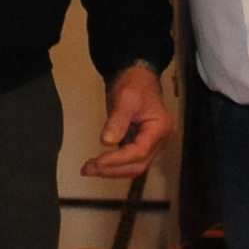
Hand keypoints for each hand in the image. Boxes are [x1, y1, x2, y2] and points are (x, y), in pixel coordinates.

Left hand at [79, 62, 172, 178]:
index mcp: (160, 128)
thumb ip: (117, 120)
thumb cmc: (134, 84)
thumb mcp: (125, 98)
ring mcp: (151, 143)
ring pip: (134, 165)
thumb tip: (108, 142)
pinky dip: (114, 164)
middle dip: (113, 170)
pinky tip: (97, 164)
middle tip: (88, 169)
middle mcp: (159, 140)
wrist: (137, 77)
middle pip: (138, 164)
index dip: (118, 159)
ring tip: (88, 169)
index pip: (139, 152)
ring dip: (112, 170)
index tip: (98, 162)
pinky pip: (129, 159)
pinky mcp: (140, 143)